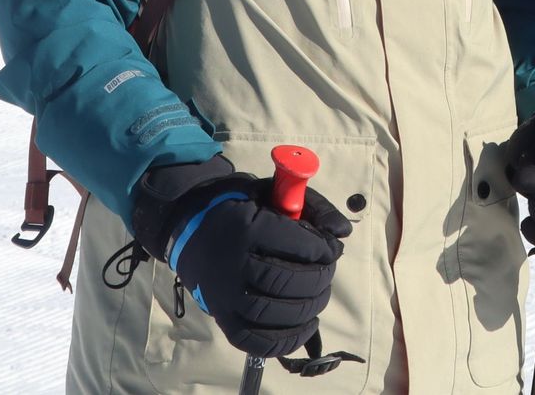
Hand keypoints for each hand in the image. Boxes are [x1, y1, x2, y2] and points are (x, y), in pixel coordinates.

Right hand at [131, 156, 350, 358]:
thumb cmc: (242, 209)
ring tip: (319, 295)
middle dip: (318, 279)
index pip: (295, 246)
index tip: (330, 248)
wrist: (191, 230)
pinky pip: (256, 342)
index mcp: (246, 229)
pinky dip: (288, 339)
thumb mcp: (274, 193)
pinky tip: (307, 324)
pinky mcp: (223, 320)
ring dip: (308, 308)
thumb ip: (313, 207)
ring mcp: (225, 297)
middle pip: (286, 282)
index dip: (322, 249)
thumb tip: (342, 233)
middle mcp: (232, 266)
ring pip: (273, 314)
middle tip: (326, 271)